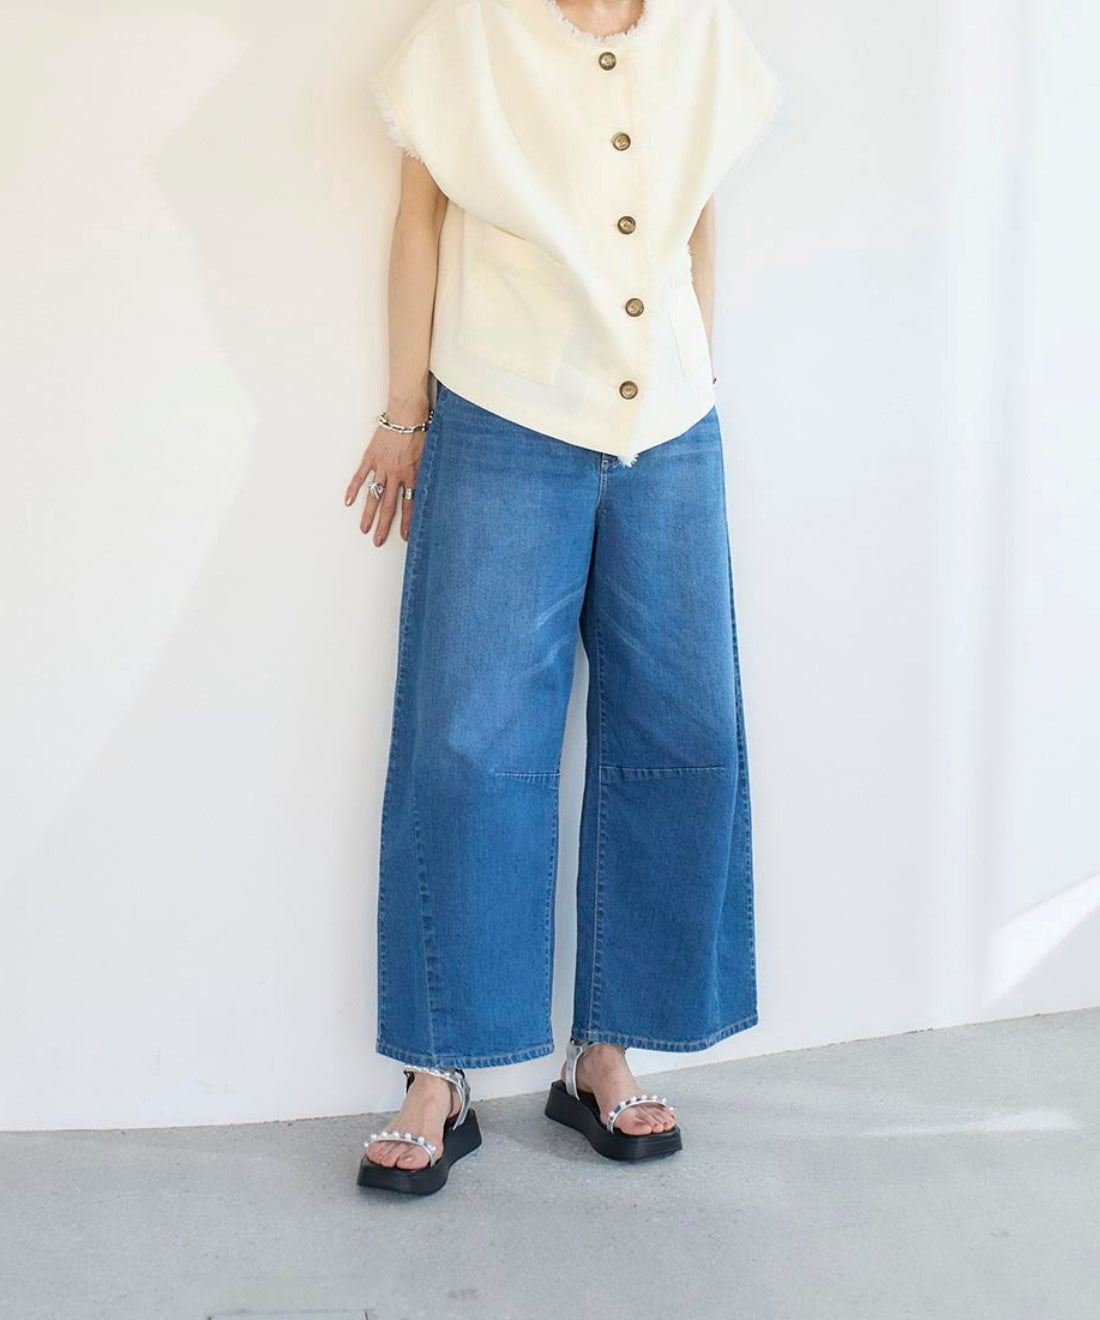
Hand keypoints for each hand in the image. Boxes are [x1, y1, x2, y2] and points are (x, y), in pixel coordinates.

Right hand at [345, 422, 423, 545]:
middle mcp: (396, 474)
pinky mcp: (371, 456)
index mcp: (412, 475)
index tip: (405, 537)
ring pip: (374, 495)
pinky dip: (353, 489)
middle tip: (378, 541)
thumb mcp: (431, 455)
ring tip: (364, 529)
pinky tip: (348, 502)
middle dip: (384, 525)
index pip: (410, 505)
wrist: (408, 412)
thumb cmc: (422, 430)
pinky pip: (360, 476)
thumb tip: (431, 489)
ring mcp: (382, 466)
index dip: (408, 522)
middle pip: (389, 505)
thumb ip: (427, 473)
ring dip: (368, 514)